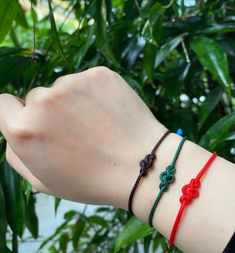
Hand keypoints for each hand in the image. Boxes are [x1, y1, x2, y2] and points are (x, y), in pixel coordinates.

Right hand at [0, 67, 166, 208]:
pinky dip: (94, 94)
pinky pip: (87, 81)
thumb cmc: (91, 180)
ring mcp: (73, 83)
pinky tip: (108, 114)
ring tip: (97, 126)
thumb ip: (16, 153)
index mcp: (23, 128)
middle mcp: (43, 100)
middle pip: (37, 97)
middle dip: (50, 113)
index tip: (35, 122)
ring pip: (63, 88)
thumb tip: (15, 128)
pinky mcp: (99, 74)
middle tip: (76, 133)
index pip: (4, 104)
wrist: (141, 166)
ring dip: (73, 103)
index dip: (19, 114)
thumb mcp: (43, 180)